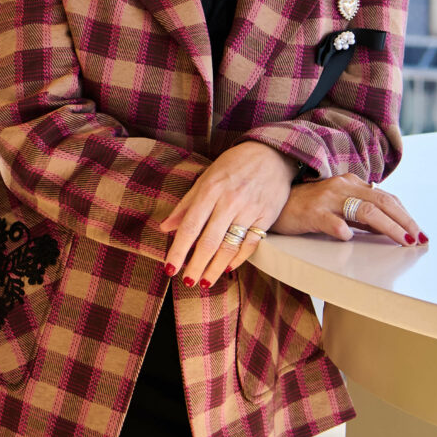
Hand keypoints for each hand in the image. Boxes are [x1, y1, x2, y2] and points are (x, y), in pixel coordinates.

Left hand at [160, 142, 296, 287]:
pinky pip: (252, 243)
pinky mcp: (267, 216)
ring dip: (216, 268)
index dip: (178, 250)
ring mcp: (250, 210)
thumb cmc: (232, 166)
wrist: (271, 154)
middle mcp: (229, 201)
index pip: (189, 227)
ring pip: (230, 246)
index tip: (170, 268)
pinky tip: (228, 268)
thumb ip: (185, 205)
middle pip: (209, 242)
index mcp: (209, 191)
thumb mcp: (205, 179)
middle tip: (186, 282)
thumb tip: (165, 227)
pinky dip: (239, 258)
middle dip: (196, 266)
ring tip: (205, 281)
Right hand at [274, 172, 423, 246]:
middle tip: (419, 238)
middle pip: (381, 202)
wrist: (272, 205)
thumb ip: (362, 214)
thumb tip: (390, 228)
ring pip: (364, 210)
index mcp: (350, 183)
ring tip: (402, 241)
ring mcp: (326, 199)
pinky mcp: (311, 213)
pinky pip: (331, 222)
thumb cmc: (306, 207)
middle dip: (404, 221)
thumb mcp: (338, 206)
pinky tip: (350, 238)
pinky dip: (344, 230)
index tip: (419, 232)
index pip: (385, 197)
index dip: (405, 214)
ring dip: (388, 227)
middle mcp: (341, 187)